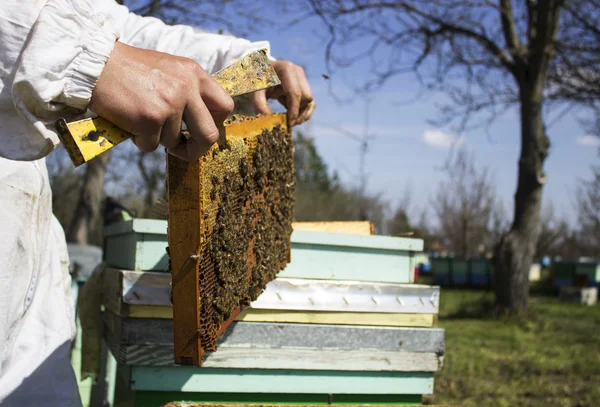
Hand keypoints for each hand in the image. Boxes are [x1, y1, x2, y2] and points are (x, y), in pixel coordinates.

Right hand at [90, 42, 233, 160]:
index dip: (215, 123)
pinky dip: (140, 140)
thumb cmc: (131, 70)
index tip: (199, 128)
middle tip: (182, 149)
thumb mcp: (170, 70)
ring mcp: (170, 104)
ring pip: (174, 141)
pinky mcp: (151, 118)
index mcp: (195, 74)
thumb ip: (189, 90)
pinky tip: (130, 123)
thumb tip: (201, 123)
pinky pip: (152, 145)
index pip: (225, 106)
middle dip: (197, 148)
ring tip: (141, 120)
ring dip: (157, 139)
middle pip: (210, 134)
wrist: (97, 64)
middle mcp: (187, 88)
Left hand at [250, 60, 314, 125]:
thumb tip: (268, 119)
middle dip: (297, 112)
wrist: (259, 72)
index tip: (288, 123)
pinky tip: (292, 117)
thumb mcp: (254, 90)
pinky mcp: (305, 87)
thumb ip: (259, 103)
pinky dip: (303, 113)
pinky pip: (310, 103)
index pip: (295, 92)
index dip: (294, 110)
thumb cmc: (257, 80)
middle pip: (306, 97)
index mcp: (286, 69)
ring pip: (310, 102)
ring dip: (300, 113)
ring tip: (287, 120)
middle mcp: (298, 72)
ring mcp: (303, 79)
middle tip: (285, 123)